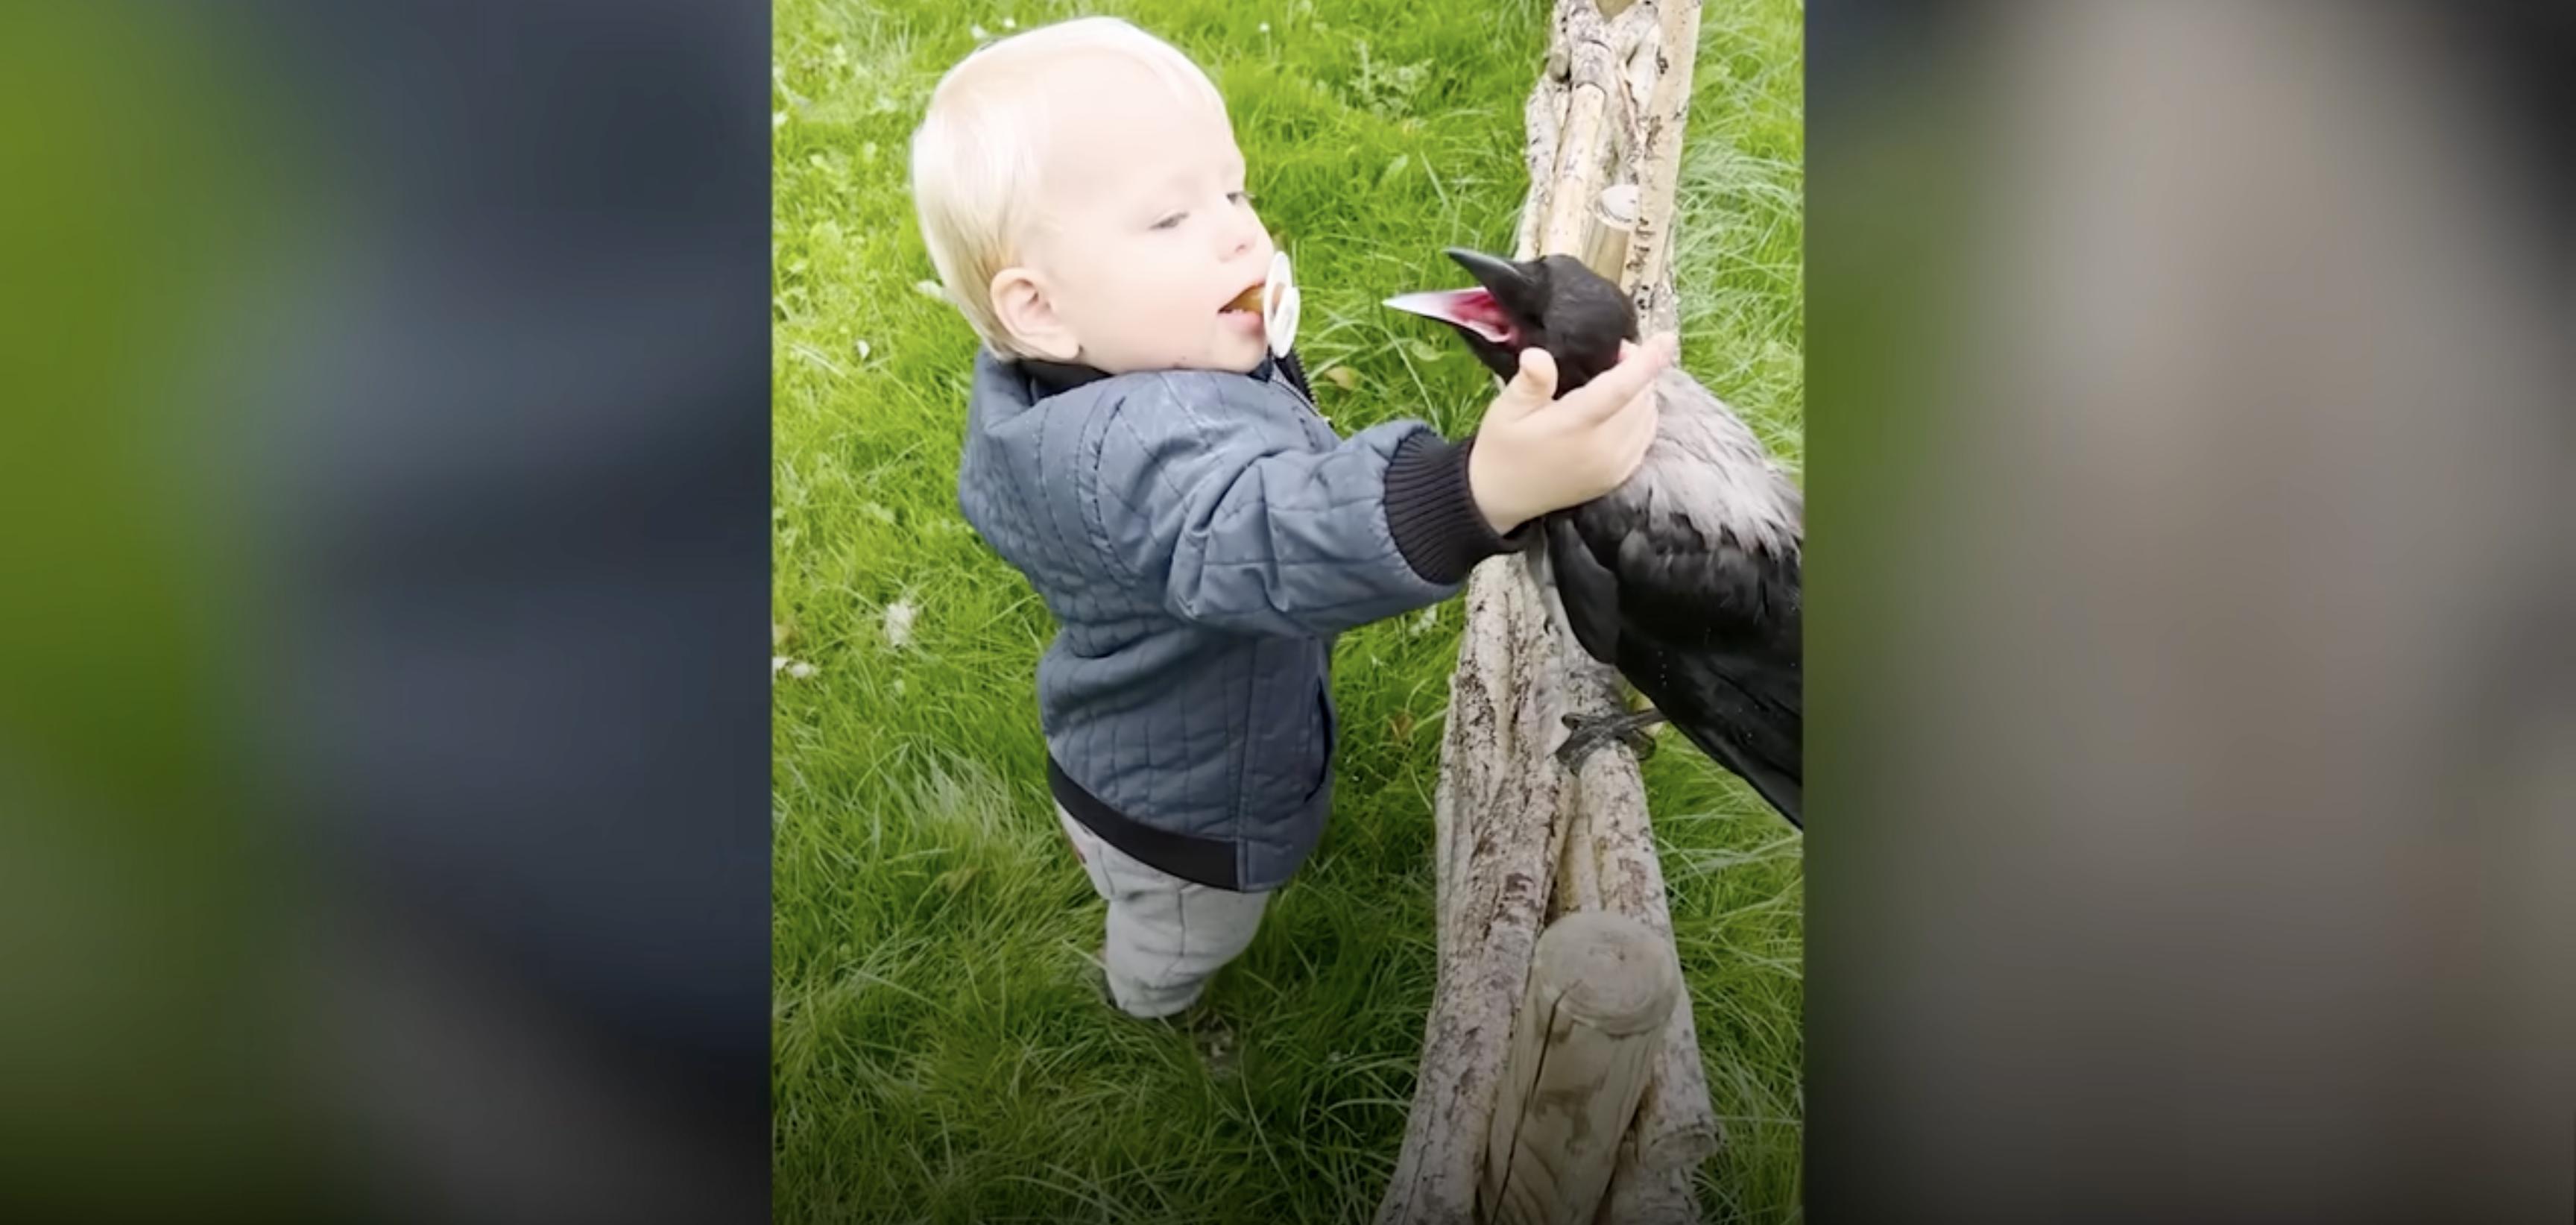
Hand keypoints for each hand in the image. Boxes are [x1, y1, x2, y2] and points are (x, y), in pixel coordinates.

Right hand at [1467, 333, 1673, 534]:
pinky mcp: (1618, 476)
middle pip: (1641, 398)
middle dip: (1637, 370)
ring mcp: (1615, 465)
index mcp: (1575, 426)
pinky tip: (1624, 407)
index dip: (1647, 362)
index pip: (1621, 388)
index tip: (1667, 337)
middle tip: (1614, 354)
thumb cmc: (1503, 446)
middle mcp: (1603, 448)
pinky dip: (1642, 416)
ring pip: (1648, 416)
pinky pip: (1645, 437)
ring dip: (1641, 392)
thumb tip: (1538, 355)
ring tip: (1618, 378)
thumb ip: (1530, 382)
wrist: (1502, 497)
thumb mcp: (1507, 410)